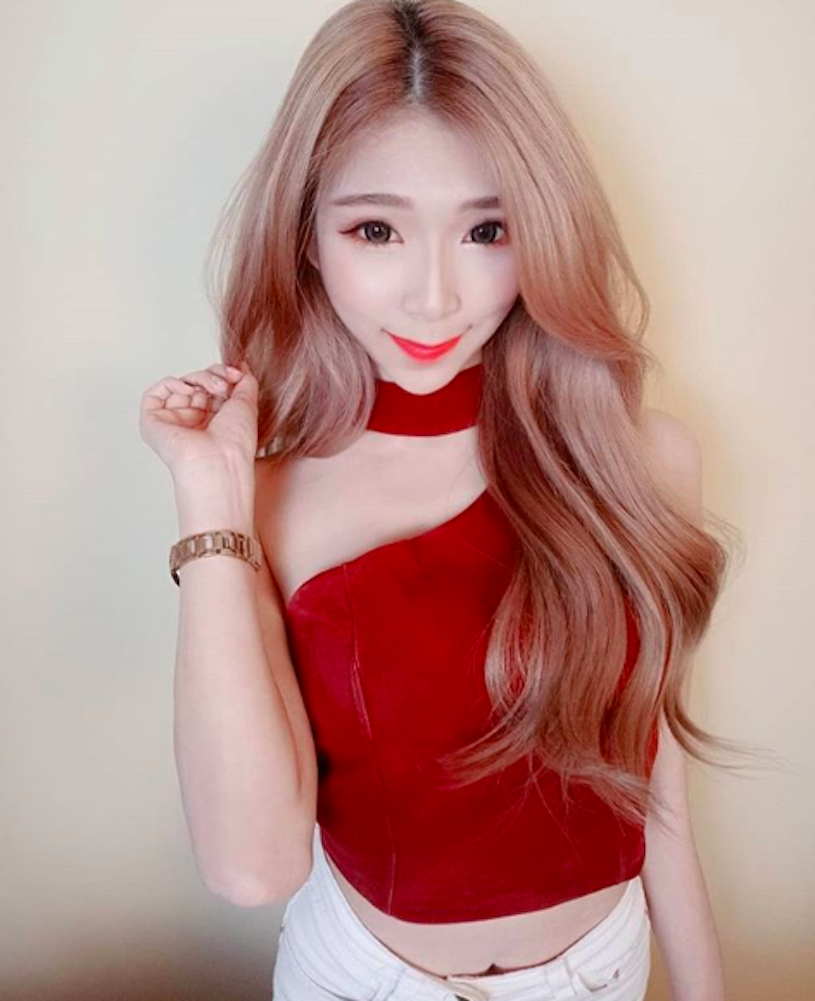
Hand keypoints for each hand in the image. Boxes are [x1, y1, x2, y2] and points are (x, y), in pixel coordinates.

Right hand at [139, 360, 258, 476]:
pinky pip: (156, 393)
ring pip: (181, 384)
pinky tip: (189, 390)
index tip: (236, 375)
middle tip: (224, 385)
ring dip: (199, 378)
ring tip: (214, 389)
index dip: (223, 375)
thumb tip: (242, 367)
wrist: (219, 462)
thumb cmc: (234, 444)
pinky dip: (173, 383)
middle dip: (213, 375)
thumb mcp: (248, 405)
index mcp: (215, 422)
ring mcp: (175, 422)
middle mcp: (195, 423)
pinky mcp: (154, 422)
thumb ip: (245, 383)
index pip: (212, 388)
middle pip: (197, 383)